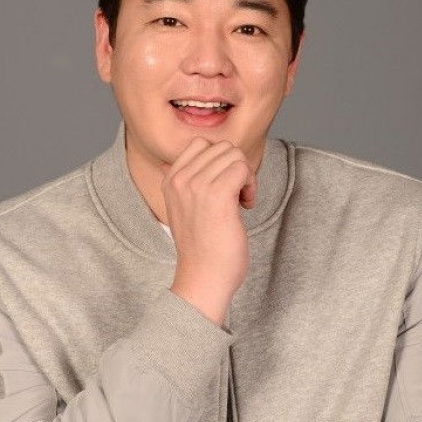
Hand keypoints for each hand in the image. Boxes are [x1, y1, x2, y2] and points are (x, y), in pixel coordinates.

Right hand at [163, 137, 255, 324]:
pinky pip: (243, 168)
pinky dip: (251, 185)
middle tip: (237, 196)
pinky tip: (245, 205)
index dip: (220, 161)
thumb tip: (178, 160)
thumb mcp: (182, 208)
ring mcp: (197, 186)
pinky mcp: (217, 195)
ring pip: (234, 155)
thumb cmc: (200, 248)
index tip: (224, 186)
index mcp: (170, 180)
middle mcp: (180, 179)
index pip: (200, 144)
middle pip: (222, 147)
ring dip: (245, 176)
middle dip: (236, 168)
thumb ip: (183, 183)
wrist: (203, 278)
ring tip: (240, 202)